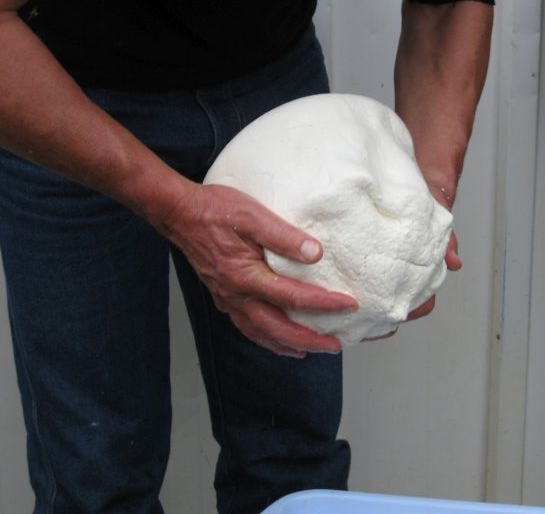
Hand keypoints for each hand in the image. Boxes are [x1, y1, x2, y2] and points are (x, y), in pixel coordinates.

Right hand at [159, 182, 357, 357]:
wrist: (179, 213)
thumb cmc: (215, 210)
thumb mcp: (253, 215)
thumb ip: (284, 236)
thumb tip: (315, 253)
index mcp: (246, 276)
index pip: (294, 297)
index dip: (325, 304)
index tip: (349, 304)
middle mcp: (237, 295)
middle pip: (279, 328)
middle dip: (310, 340)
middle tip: (335, 345)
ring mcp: (228, 298)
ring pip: (261, 333)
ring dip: (288, 344)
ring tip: (310, 351)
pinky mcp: (223, 296)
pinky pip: (247, 327)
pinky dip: (266, 338)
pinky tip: (276, 339)